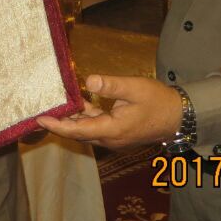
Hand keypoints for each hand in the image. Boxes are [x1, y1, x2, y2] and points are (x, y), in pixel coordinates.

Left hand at [37, 75, 182, 149]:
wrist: (180, 117)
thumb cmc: (159, 101)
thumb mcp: (135, 88)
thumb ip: (112, 85)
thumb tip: (88, 81)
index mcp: (112, 130)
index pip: (78, 130)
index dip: (57, 125)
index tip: (40, 119)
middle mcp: (110, 139)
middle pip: (79, 133)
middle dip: (60, 124)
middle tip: (42, 112)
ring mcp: (115, 139)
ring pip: (87, 131)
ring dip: (73, 121)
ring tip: (56, 107)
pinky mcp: (119, 134)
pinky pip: (97, 128)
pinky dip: (86, 118)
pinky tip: (80, 104)